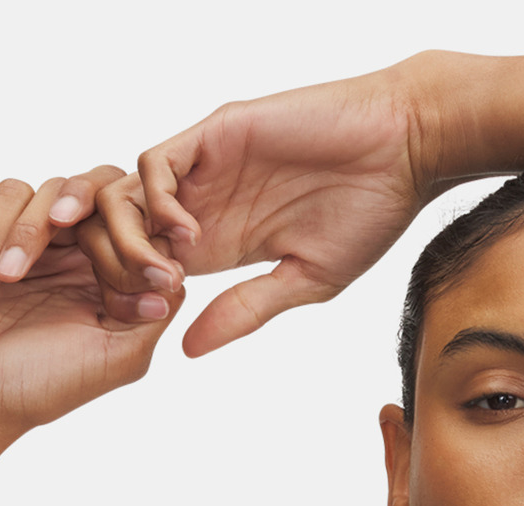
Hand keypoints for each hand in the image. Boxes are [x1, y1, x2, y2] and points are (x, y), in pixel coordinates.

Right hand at [0, 170, 184, 442]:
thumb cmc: (39, 387)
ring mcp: (13, 241)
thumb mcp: (115, 358)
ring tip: (1, 285)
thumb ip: (151, 313)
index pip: (128, 219)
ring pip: (24, 190)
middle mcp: (63, 254)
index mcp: (103, 277)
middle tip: (63, 221)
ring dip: (13, 234)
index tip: (116, 261)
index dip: (127, 228)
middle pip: (81, 187)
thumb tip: (177, 272)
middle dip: (72, 204)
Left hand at [95, 60, 433, 356]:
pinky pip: (155, 163)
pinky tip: (188, 233)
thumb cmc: (370, 213)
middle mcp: (206, 203)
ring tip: (165, 269)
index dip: (142, 294)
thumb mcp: (306, 281)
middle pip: (125, 231)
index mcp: (224, 242)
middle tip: (154, 296)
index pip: (152, 266)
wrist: (402, 147)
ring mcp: (206, 168)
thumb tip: (189, 351)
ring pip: (127, 195)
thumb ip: (246, 310)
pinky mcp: (214, 135)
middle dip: (121, 267)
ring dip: (132, 237)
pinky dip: (156, 200)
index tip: (163, 321)